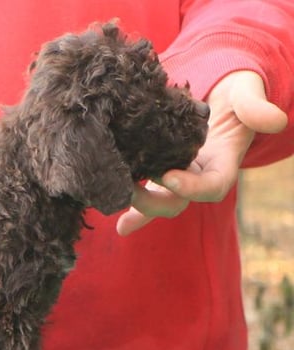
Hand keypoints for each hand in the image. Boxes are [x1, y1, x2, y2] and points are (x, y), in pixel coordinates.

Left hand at [116, 70, 287, 235]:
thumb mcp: (248, 92)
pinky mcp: (159, 166)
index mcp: (224, 161)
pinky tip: (117, 226)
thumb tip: (275, 121)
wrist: (219, 85)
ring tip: (113, 199)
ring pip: (159, 200)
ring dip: (137, 205)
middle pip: (179, 201)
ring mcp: (179, 174)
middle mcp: (199, 174)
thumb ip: (256, 107)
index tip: (171, 176)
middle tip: (131, 191)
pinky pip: (146, 191)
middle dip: (155, 201)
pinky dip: (132, 208)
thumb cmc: (236, 88)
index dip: (194, 187)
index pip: (214, 185)